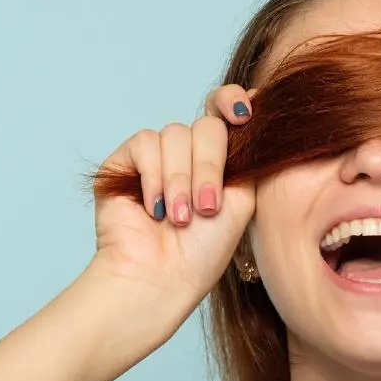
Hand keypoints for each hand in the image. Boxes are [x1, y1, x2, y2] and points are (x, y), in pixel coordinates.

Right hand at [88, 85, 256, 305]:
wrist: (162, 279)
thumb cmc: (204, 251)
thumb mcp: (243, 199)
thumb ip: (249, 154)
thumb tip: (257, 102)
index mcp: (219, 160)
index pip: (225, 109)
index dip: (232, 101)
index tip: (244, 114)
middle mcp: (188, 154)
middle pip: (206, 125)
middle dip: (209, 167)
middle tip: (207, 207)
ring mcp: (156, 157)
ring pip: (176, 134)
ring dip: (182, 180)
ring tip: (180, 218)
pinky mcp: (124, 163)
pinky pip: (145, 143)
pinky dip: (155, 177)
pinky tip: (155, 209)